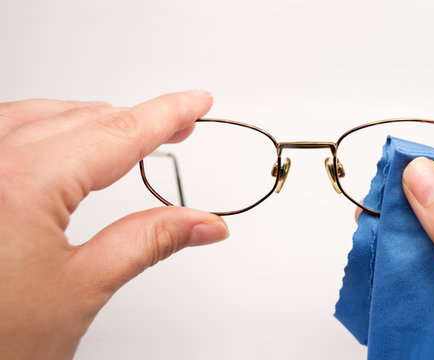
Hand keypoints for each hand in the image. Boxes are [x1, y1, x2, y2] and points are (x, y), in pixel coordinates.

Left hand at [0, 92, 228, 358]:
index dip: (166, 114)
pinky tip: (55, 135)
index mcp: (21, 184)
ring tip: (126, 128)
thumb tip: (202, 223)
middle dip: (135, 120)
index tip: (195, 102)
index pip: (118, 134)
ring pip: (35, 116)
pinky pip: (1, 129)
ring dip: (87, 118)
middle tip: (176, 127)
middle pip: (80, 119)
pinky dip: (39, 125)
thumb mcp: (81, 289)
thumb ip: (148, 241)